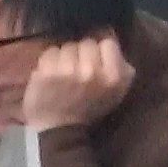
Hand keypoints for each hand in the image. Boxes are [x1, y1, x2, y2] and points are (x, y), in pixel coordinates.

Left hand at [18, 34, 134, 132]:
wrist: (59, 129)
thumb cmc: (89, 108)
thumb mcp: (116, 92)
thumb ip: (121, 67)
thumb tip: (111, 38)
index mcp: (113, 77)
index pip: (108, 43)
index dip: (100, 51)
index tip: (95, 61)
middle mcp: (91, 71)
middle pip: (86, 42)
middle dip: (81, 53)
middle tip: (78, 68)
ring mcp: (67, 71)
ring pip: (66, 46)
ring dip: (64, 57)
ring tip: (63, 73)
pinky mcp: (46, 72)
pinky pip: (50, 52)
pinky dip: (49, 61)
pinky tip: (51, 75)